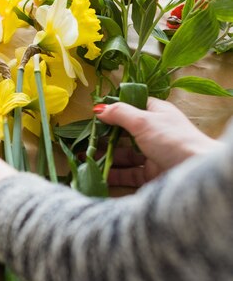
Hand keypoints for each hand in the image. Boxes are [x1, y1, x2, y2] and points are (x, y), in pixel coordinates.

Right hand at [95, 98, 223, 186]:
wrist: (195, 173)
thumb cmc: (172, 139)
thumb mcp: (143, 120)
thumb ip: (119, 113)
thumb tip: (98, 109)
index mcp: (157, 114)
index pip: (133, 106)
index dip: (115, 109)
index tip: (95, 114)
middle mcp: (155, 133)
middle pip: (125, 133)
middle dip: (105, 136)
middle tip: (85, 139)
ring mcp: (153, 154)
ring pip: (125, 154)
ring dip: (106, 156)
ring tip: (85, 157)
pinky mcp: (151, 174)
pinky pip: (128, 173)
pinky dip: (114, 173)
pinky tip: (98, 173)